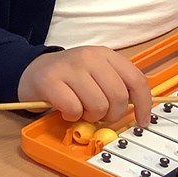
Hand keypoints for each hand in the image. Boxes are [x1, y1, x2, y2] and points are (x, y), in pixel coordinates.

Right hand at [17, 46, 151, 126]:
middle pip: (118, 97)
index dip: (144, 105)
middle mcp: (89, 57)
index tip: (142, 121)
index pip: (136, 80)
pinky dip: (72, 116)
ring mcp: (69, 67)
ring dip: (90, 116)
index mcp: (105, 55)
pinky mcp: (50, 81)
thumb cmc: (69, 78)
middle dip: (112, 114)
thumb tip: (139, 110)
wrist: (33, 71)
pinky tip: (66, 109)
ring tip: (80, 110)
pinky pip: (74, 109)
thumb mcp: (97, 74)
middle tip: (99, 115)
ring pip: (98, 105)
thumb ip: (117, 85)